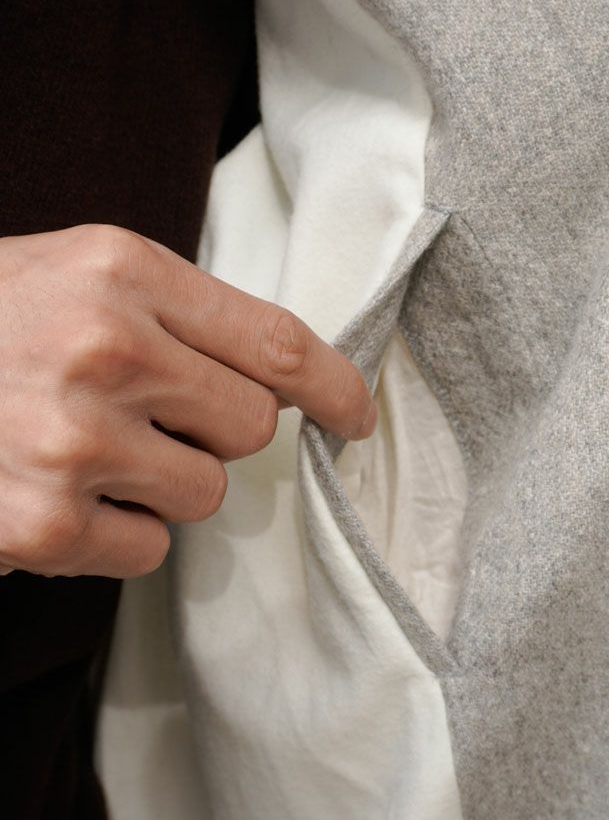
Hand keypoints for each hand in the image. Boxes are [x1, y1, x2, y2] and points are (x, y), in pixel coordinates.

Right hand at [0, 225, 375, 578]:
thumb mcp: (76, 276)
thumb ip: (179, 314)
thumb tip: (285, 381)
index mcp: (121, 271)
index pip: (276, 340)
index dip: (334, 385)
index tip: (356, 416)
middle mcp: (103, 349)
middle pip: (250, 425)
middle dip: (216, 430)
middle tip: (148, 414)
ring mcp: (69, 440)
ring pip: (205, 493)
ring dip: (164, 483)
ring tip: (86, 449)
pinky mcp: (41, 524)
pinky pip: (147, 548)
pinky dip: (115, 532)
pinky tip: (55, 493)